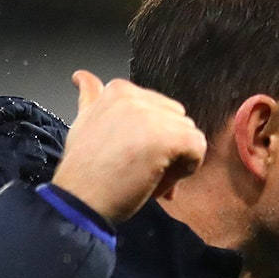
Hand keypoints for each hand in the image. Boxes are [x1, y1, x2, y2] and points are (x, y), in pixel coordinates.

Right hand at [50, 70, 207, 223]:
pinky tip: (161, 179)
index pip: (160, 109)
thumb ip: (91, 97)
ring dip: (175, 160)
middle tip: (144, 169)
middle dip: (168, 146)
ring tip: (147, 176)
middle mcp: (135, 97)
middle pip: (177, 120)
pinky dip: (187, 168)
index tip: (135, 155)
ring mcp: (152, 116)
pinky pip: (198, 148)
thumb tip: (83, 77)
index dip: (153, 136)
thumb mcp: (83, 122)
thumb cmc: (84, 170)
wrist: (80, 199)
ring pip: (188, 135)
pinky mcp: (167, 137)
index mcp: (118, 90)